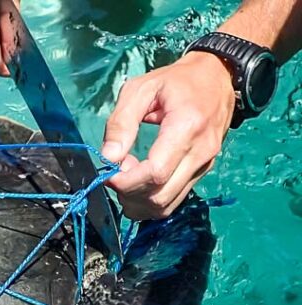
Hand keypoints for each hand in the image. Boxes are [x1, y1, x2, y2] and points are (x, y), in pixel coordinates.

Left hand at [102, 52, 235, 219]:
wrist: (218, 77)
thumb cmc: (176, 81)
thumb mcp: (141, 88)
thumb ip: (121, 122)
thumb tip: (108, 157)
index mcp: (186, 127)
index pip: (155, 174)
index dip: (126, 182)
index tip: (108, 172)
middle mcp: (201, 152)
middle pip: (160, 196)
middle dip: (129, 194)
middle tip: (117, 172)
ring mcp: (205, 165)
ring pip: (167, 204)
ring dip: (138, 201)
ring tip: (128, 176)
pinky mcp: (203, 171)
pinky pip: (173, 199)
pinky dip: (150, 199)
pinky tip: (141, 181)